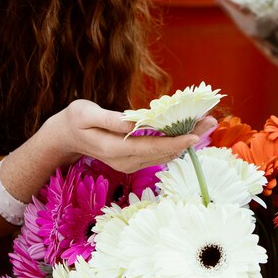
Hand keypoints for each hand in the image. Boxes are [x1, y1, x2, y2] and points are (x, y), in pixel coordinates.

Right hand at [51, 99, 217, 172]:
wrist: (66, 137)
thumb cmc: (75, 120)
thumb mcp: (85, 113)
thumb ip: (109, 119)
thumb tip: (133, 123)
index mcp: (115, 149)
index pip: (151, 147)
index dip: (174, 142)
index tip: (194, 135)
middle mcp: (126, 161)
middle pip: (163, 152)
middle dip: (188, 138)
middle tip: (211, 122)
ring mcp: (131, 163)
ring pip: (164, 155)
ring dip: (185, 141)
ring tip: (206, 123)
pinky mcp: (134, 161)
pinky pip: (159, 153)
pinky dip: (175, 143)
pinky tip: (188, 130)